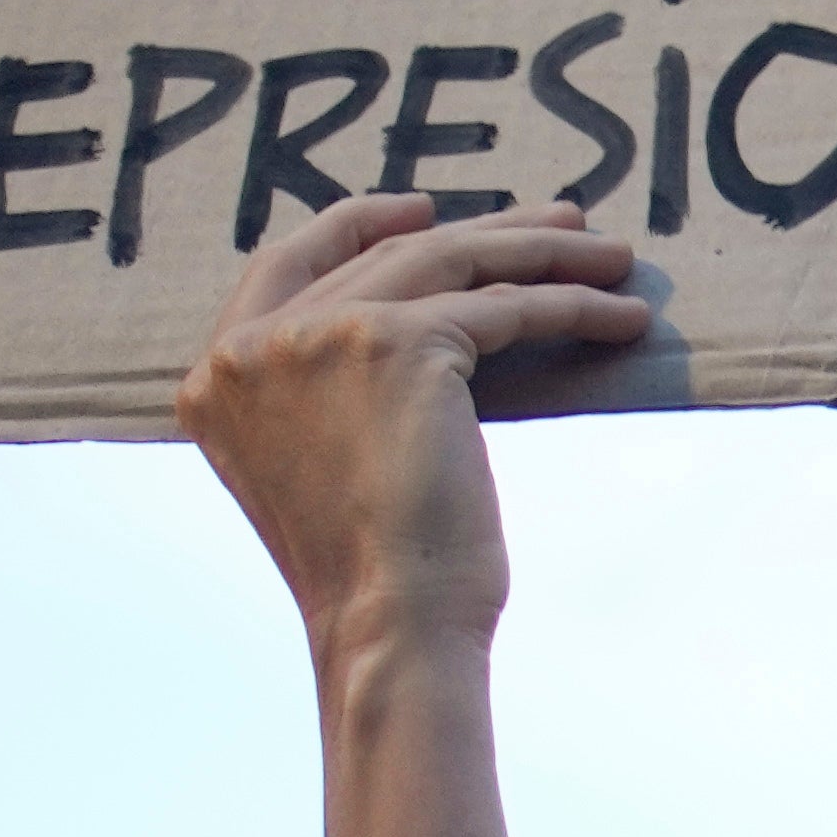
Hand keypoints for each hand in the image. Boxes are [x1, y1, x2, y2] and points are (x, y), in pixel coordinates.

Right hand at [183, 197, 659, 666]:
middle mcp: (253, 346)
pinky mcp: (397, 341)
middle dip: (486, 234)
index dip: (358, 226)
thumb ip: (323, 390)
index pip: (285, 263)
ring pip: (454, 263)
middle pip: (388, 254)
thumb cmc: (370, 573)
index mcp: (216, 376)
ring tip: (613, 259)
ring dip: (546, 255)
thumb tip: (415, 327)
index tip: (426, 212)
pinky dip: (573, 307)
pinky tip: (621, 319)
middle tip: (560, 225)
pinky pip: (507, 307)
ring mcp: (320, 334)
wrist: (387, 624)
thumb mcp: (316, 462)